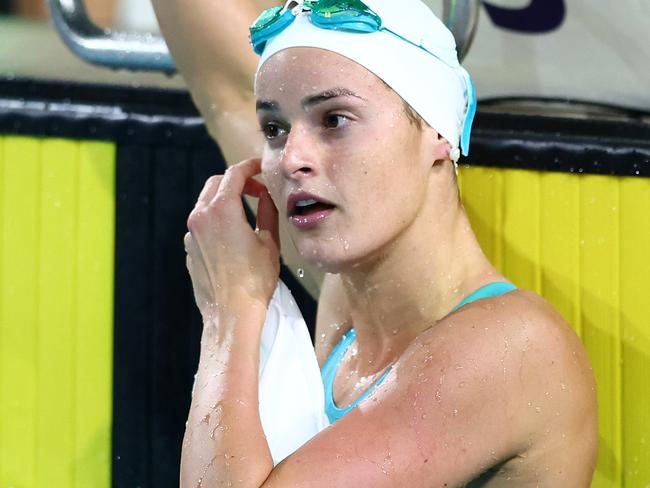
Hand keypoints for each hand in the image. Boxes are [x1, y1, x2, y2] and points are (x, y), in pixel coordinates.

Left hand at [184, 159, 279, 322]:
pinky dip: (216, 219)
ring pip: (206, 203)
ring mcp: (191, 233)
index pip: (234, 174)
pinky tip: (233, 234)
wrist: (231, 313)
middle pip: (216, 183)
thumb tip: (266, 195)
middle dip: (236, 181)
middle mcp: (201, 217)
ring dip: (225, 199)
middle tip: (256, 189)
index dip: (250, 167)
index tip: (260, 168)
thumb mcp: (269, 242)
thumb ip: (267, 212)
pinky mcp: (189, 248)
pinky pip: (201, 224)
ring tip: (246, 211)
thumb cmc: (255, 281)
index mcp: (223, 210)